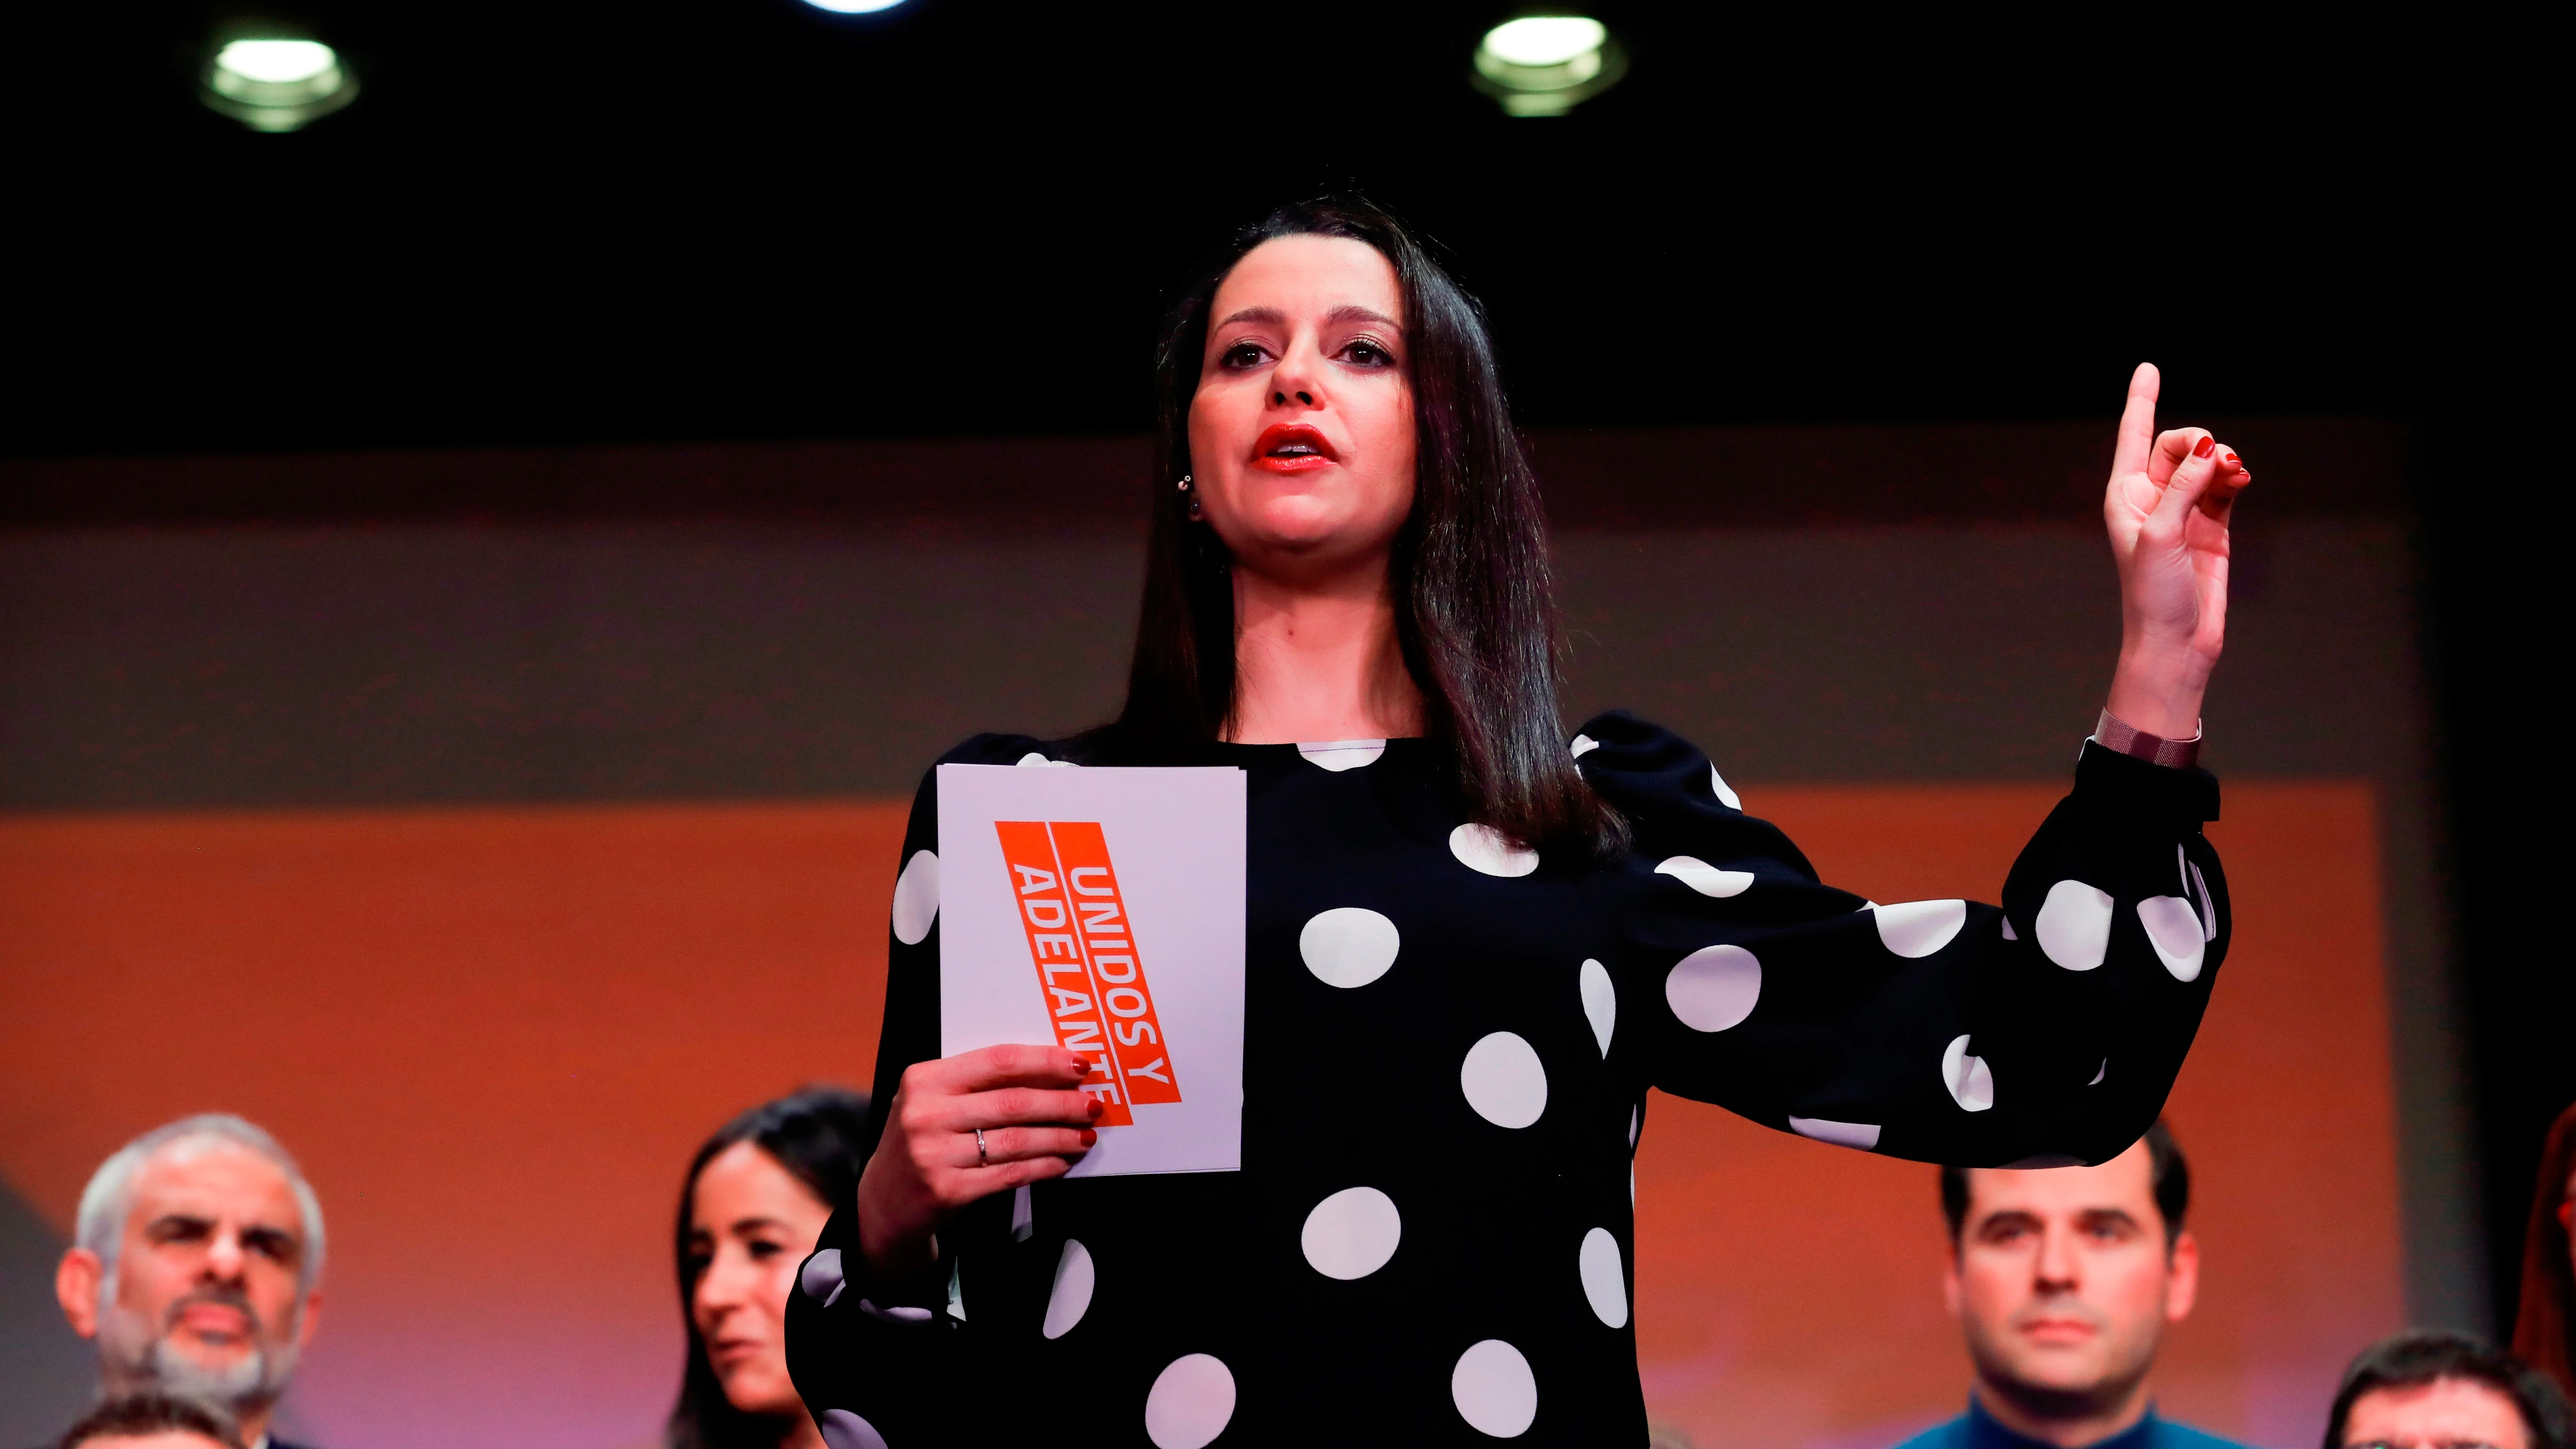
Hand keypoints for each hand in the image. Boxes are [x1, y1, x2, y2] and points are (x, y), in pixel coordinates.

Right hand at [855, 1044, 1101, 1282]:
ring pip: (1017, 1140)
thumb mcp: (934, 1099)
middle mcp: (925, 1114)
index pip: (998, 1061)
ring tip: (1085, 1135)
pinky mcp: (947, 1190)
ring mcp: (934, 1154)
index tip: (1080, 1065)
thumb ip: (980, 1083)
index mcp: (925, 1079)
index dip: (1045, 1061)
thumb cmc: (922, 1139)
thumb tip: (1053, 1072)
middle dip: (1062, 1102)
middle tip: (1093, 1104)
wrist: (883, 1200)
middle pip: (1013, 1102)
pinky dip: (1044, 1167)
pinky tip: (1062, 1163)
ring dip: (1060, 1137)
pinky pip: (1010, 1174)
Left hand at [2102, 363, 2249, 739]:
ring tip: (2234, 473)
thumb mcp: (2162, 535)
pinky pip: (2224, 485)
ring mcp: (2184, 511)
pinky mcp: (2212, 526)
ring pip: (2204, 463)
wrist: (2177, 641)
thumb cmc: (2153, 595)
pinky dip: (2234, 477)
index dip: (2141, 399)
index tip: (2148, 366)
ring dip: (2220, 460)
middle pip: (2177, 445)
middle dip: (2198, 442)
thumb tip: (2206, 449)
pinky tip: (2242, 479)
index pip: (2133, 436)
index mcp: (2124, 496)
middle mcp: (2151, 499)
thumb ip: (2185, 488)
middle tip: (2217, 459)